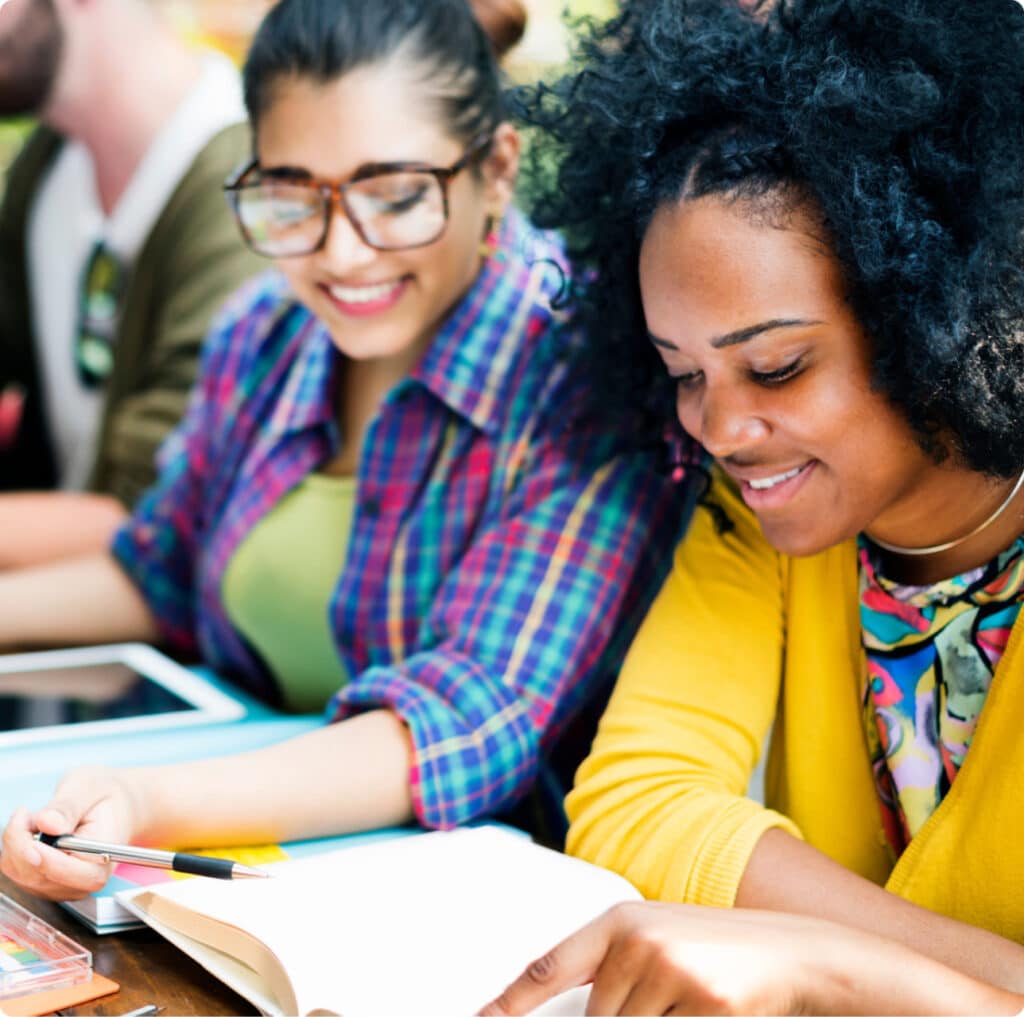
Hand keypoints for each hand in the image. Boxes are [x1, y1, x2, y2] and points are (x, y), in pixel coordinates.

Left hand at [0, 766, 145, 899]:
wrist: (113, 806)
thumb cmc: (105, 796)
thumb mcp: (90, 787)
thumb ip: (68, 806)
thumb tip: (47, 823)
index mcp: (104, 857)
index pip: (74, 873)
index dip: (49, 861)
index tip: (33, 839)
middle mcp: (82, 879)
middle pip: (38, 875)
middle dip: (22, 843)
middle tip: (27, 812)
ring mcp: (61, 885)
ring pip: (20, 873)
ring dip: (16, 843)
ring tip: (37, 817)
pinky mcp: (43, 883)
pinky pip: (15, 870)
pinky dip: (14, 847)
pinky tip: (32, 830)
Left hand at [481, 902, 815, 1015]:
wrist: (793, 952)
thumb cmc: (715, 950)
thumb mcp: (657, 942)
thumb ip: (613, 971)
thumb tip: (583, 1011)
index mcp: (620, 920)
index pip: (550, 965)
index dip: (511, 1001)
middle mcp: (639, 941)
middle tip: (667, 997)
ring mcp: (672, 971)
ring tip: (691, 999)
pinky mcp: (707, 1004)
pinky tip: (710, 1012)